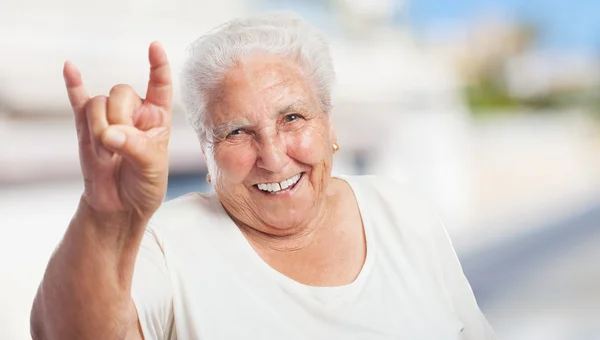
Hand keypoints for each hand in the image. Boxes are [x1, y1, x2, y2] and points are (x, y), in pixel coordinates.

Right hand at [64, 42, 171, 218]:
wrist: (119, 206)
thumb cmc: (145, 186)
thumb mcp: (152, 170)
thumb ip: (135, 149)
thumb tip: (110, 134)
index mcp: (157, 118)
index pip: (160, 86)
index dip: (159, 66)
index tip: (155, 46)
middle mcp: (134, 112)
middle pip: (120, 92)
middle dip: (117, 118)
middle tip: (119, 146)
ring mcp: (109, 117)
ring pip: (97, 103)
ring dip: (98, 127)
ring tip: (106, 152)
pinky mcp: (86, 126)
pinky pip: (78, 100)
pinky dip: (72, 85)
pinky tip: (69, 68)